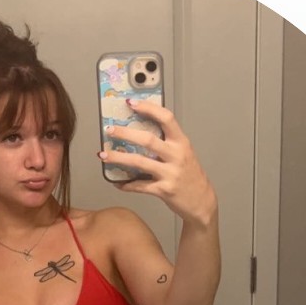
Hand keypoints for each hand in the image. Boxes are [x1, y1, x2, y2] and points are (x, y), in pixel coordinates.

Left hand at [98, 99, 216, 223]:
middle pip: (148, 140)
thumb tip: (138, 131)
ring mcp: (171, 173)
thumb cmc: (190, 175)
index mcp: (181, 142)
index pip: (166, 118)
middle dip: (125, 133)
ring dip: (118, 158)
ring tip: (103, 155)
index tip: (131, 103)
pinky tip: (117, 182)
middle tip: (109, 130)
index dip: (148, 108)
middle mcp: (177, 156)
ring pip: (139, 162)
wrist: (201, 201)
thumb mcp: (183, 153)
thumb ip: (166, 142)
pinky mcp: (164, 190)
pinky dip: (126, 184)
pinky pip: (140, 186)